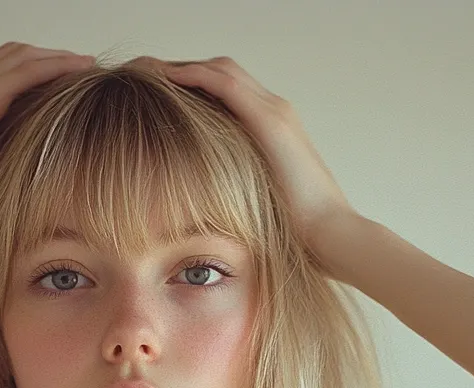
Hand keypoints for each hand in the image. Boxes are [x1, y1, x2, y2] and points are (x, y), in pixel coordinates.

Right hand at [0, 42, 94, 221]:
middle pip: (14, 55)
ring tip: (86, 63)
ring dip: (58, 57)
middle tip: (79, 67)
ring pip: (24, 56)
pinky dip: (58, 65)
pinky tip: (81, 68)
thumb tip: (11, 181)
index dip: (30, 74)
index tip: (57, 85)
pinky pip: (29, 69)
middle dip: (48, 58)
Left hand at [130, 56, 358, 255]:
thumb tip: (207, 216)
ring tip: (144, 70)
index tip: (156, 98)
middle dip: (180, 71)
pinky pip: (223, 83)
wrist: (331, 235)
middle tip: (142, 75)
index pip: (225, 93)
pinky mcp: (270, 120)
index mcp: (272, 130)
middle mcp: (274, 112)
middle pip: (219, 73)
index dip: (191, 89)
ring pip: (219, 70)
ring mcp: (274, 112)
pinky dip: (191, 75)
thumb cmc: (297, 234)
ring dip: (179, 67)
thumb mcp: (256, 207)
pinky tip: (162, 78)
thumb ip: (236, 196)